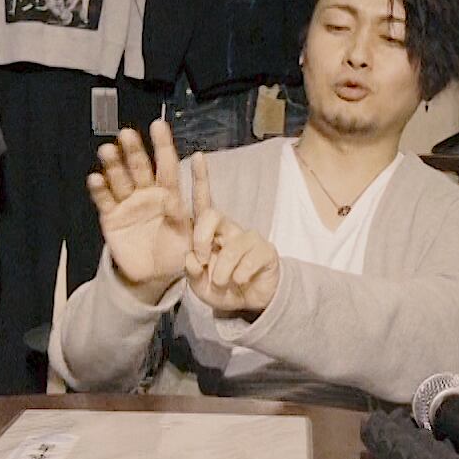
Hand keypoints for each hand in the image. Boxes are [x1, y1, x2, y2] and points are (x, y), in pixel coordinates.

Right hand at [88, 121, 191, 304]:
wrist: (153, 277)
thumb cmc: (176, 254)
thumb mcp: (186, 240)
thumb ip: (181, 219)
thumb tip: (173, 200)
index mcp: (170, 195)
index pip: (168, 166)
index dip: (164, 146)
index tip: (159, 126)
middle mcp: (147, 194)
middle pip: (140, 167)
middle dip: (134, 150)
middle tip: (127, 133)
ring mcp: (128, 204)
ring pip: (120, 179)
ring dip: (113, 164)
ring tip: (107, 150)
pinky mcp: (111, 217)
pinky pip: (105, 200)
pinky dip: (99, 189)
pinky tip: (96, 178)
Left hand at [183, 155, 280, 317]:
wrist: (249, 303)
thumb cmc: (221, 287)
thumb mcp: (199, 285)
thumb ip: (192, 272)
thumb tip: (193, 258)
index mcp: (208, 232)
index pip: (202, 201)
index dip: (201, 178)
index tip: (198, 156)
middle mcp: (228, 228)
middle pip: (213, 214)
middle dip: (201, 237)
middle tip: (201, 258)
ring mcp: (248, 237)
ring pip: (231, 246)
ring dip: (222, 270)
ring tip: (221, 283)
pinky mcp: (266, 250)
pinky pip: (249, 259)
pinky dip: (240, 275)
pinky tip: (240, 282)